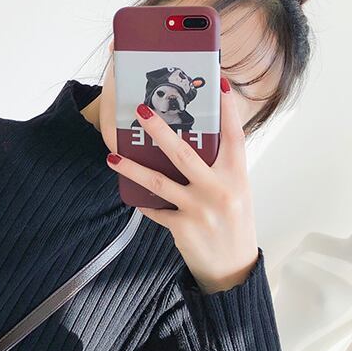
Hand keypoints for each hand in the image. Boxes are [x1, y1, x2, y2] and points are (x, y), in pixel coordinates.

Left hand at [105, 78, 258, 293]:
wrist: (232, 269)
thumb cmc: (234, 224)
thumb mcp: (236, 192)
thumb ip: (220, 169)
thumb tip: (196, 142)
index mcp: (238, 176)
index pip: (235, 135)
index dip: (227, 108)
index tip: (218, 81)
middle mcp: (220, 190)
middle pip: (185, 154)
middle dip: (161, 131)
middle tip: (143, 111)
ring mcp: (200, 209)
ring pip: (160, 182)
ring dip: (133, 168)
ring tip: (113, 156)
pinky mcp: (182, 227)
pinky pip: (155, 209)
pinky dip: (143, 202)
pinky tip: (130, 194)